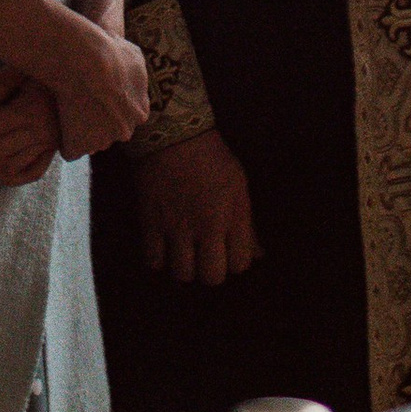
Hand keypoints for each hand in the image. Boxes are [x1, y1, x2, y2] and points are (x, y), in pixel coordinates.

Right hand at [51, 17, 148, 158]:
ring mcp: (101, 142)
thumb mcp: (134, 56)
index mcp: (140, 112)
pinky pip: (71, 150)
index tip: (98, 95)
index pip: (126, 117)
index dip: (111, 106)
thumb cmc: (109, 52)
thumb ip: (135, 74)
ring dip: (82, 130)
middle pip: (110, 132)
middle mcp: (124, 132)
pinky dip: (65, 141)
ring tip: (67, 108)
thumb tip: (131, 75)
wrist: (85, 60)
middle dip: (99, 122)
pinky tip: (60, 123)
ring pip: (91, 142)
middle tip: (81, 101)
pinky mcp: (79, 146)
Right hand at [136, 131, 259, 284]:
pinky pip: (153, 261)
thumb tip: (259, 256)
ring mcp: (178, 227)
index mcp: (234, 216)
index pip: (240, 264)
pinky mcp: (151, 223)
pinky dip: (157, 260)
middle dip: (209, 272)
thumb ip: (247, 224)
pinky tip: (161, 248)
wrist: (172, 134)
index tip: (226, 253)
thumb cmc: (212, 158)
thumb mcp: (239, 186)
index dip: (234, 263)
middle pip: (212, 277)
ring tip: (181, 254)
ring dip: (183, 268)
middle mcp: (207, 227)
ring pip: (182, 275)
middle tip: (203, 258)